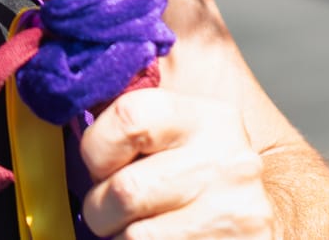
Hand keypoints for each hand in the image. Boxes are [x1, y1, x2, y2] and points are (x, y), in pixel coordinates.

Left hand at [79, 86, 273, 239]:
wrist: (263, 216)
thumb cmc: (199, 173)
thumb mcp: (177, 131)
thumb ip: (130, 116)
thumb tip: (65, 101)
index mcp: (206, 118)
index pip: (129, 117)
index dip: (97, 147)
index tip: (98, 164)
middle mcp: (227, 160)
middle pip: (125, 190)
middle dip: (100, 207)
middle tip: (108, 208)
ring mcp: (235, 212)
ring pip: (135, 235)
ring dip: (119, 236)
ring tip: (134, 226)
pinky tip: (159, 239)